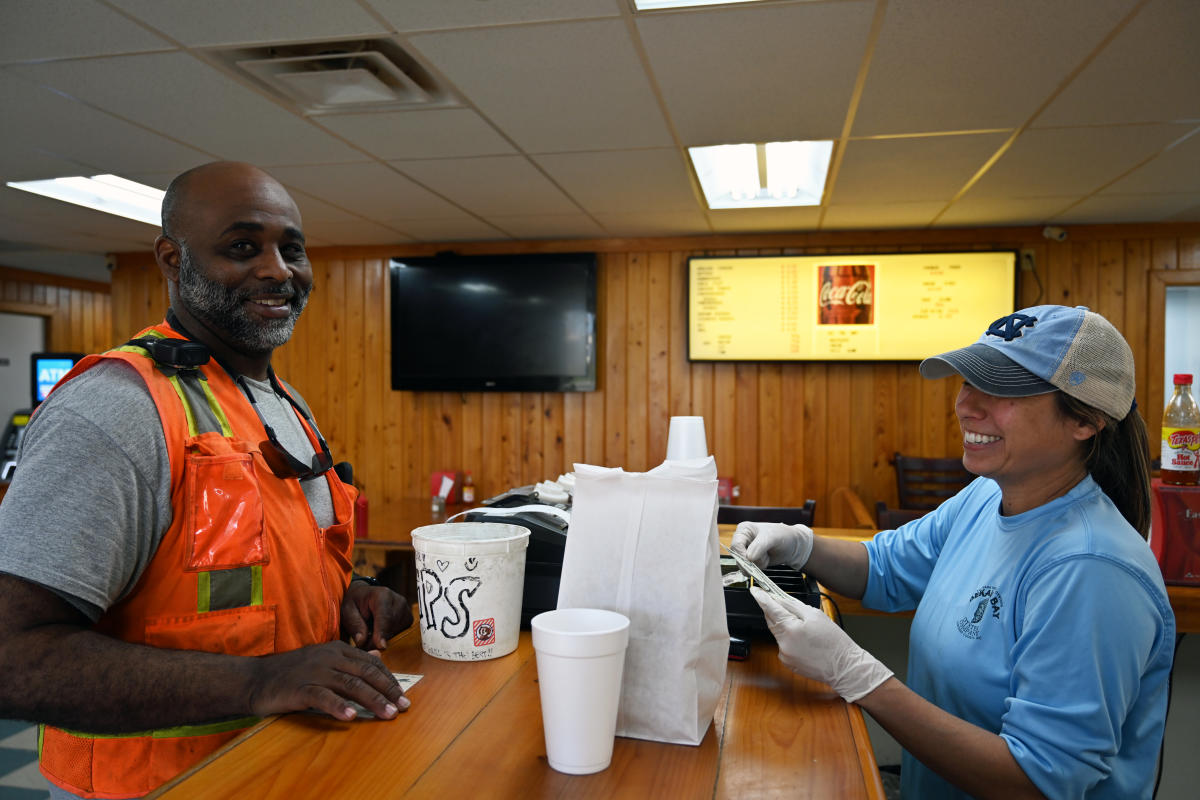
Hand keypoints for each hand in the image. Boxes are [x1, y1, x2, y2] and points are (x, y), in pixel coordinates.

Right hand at [247, 641, 408, 719]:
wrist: (255, 678)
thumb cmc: (292, 671)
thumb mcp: (324, 658)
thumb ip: (350, 658)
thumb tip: (378, 652)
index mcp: (337, 649)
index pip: (371, 663)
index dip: (389, 678)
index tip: (403, 694)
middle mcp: (329, 657)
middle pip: (365, 673)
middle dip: (388, 690)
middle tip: (403, 706)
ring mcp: (314, 671)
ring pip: (350, 685)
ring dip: (372, 700)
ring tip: (388, 713)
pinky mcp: (299, 688)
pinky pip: (322, 697)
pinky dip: (338, 706)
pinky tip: (351, 717)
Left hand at [341, 581, 413, 649]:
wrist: (364, 596)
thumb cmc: (355, 603)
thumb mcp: (348, 611)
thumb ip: (354, 625)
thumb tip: (362, 641)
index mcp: (382, 595)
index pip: (385, 616)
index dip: (382, 632)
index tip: (381, 646)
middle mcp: (398, 601)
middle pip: (391, 627)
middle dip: (377, 639)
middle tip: (363, 644)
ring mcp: (406, 610)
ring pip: (397, 633)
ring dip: (383, 639)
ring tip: (370, 634)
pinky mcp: (408, 619)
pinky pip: (400, 634)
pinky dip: (389, 637)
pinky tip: (379, 632)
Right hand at [730, 522, 813, 569]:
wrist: (792, 546)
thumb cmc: (783, 536)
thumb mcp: (772, 538)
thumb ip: (760, 546)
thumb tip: (749, 558)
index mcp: (744, 529)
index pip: (736, 544)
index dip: (742, 554)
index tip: (752, 560)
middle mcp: (742, 540)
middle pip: (738, 556)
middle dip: (751, 561)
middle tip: (765, 557)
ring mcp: (745, 551)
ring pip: (743, 565)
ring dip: (757, 565)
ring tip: (767, 557)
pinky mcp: (750, 561)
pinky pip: (749, 570)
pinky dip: (758, 569)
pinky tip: (766, 561)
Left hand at [750, 586, 892, 702]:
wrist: (844, 667)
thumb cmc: (834, 642)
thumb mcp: (816, 615)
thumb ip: (794, 606)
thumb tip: (779, 599)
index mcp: (790, 629)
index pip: (770, 609)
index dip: (761, 598)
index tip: (755, 591)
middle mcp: (783, 643)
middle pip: (771, 621)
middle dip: (775, 611)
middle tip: (782, 605)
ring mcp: (784, 655)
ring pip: (777, 633)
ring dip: (784, 626)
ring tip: (805, 628)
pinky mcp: (787, 663)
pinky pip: (783, 645)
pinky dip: (789, 639)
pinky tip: (804, 641)